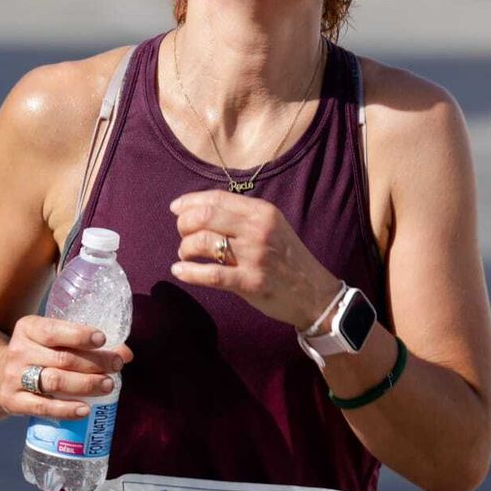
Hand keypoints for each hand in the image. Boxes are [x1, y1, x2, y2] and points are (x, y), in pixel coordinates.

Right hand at [0, 316, 132, 420]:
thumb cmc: (38, 354)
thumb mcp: (53, 341)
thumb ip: (85, 343)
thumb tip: (126, 354)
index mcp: (29, 328)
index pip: (54, 330)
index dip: (79, 335)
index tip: (102, 339)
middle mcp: (19, 351)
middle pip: (62, 358)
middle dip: (94, 362)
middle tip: (116, 366)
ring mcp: (15, 377)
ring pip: (54, 381)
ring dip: (85, 384)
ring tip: (107, 385)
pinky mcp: (14, 401)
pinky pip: (43, 407)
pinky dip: (66, 409)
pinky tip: (85, 409)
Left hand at [169, 190, 338, 329]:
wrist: (314, 293)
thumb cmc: (287, 259)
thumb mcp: (272, 227)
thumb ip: (242, 216)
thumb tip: (200, 209)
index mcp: (262, 211)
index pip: (216, 198)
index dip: (190, 201)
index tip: (175, 208)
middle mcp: (258, 229)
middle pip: (204, 216)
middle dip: (184, 224)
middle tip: (182, 235)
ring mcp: (255, 256)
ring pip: (203, 242)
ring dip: (185, 248)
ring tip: (185, 256)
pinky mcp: (251, 282)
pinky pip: (211, 274)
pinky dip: (189, 272)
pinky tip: (179, 270)